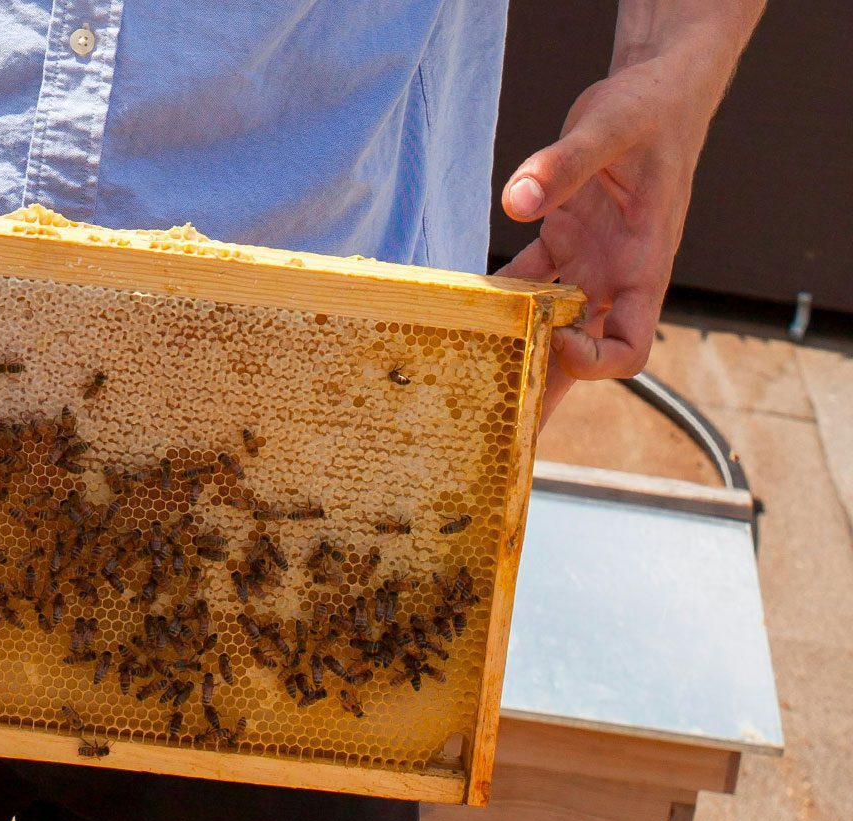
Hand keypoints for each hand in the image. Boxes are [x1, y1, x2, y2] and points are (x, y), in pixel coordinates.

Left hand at [495, 0, 763, 420]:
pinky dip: (495, 301)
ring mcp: (590, 265)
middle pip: (580, 355)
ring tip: (464, 395)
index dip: (591, 361)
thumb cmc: (651, 111)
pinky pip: (525, 286)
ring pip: (546, 327)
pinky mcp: (564, 246)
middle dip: (540, 393)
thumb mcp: (610, 126)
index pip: (629, 345)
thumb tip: (515, 202)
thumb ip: (564, 164)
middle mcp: (617, 277)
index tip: (549, 346)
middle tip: (494, 435)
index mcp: (646, 264)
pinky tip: (456, 316)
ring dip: (510, 356)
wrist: (658, 92)